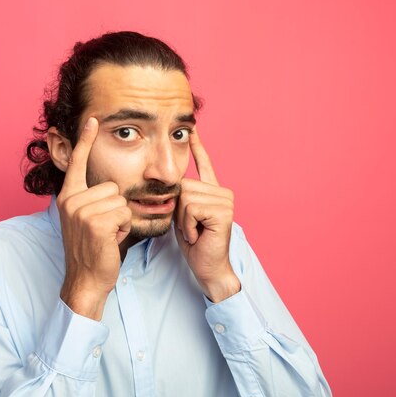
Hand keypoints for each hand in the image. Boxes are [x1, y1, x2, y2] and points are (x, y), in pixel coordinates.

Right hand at [56, 117, 132, 319]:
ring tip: (107, 234)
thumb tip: (108, 187)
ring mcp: (81, 210)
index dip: (85, 140)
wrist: (85, 278)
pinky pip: (123, 212)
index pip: (77, 162)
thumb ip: (91, 199)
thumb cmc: (92, 250)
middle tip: (104, 229)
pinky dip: (123, 227)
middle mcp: (70, 199)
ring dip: (120, 219)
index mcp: (67, 196)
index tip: (92, 119)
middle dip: (115, 208)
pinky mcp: (95, 221)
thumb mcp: (86, 219)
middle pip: (112, 186)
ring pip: (120, 200)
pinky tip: (110, 239)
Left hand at [175, 129, 240, 302]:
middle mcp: (222, 192)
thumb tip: (170, 181)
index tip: (192, 129)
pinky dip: (188, 226)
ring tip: (194, 231)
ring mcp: (225, 200)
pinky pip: (191, 209)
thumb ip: (180, 197)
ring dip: (182, 220)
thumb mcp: (181, 215)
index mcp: (213, 191)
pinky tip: (198, 235)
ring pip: (185, 197)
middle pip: (183, 185)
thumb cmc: (193, 243)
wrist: (207, 267)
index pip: (204, 164)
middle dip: (178, 210)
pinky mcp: (223, 211)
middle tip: (191, 227)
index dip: (197, 146)